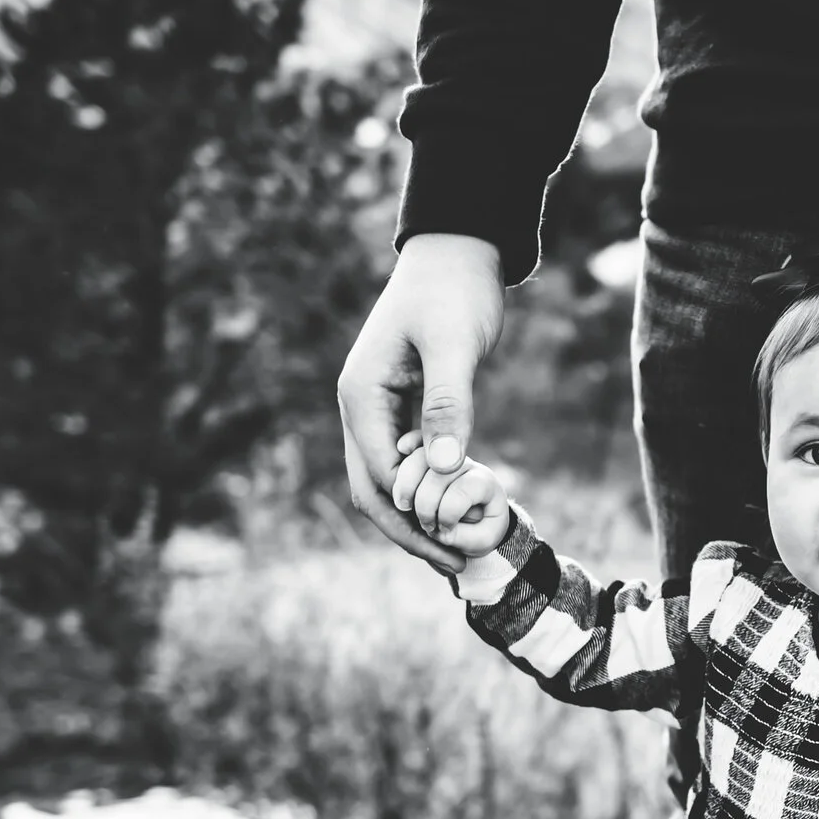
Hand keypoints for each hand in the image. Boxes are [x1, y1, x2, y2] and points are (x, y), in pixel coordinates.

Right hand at [338, 233, 505, 573]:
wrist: (456, 252)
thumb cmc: (454, 291)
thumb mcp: (455, 346)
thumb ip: (450, 404)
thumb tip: (444, 469)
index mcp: (360, 396)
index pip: (376, 476)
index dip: (412, 518)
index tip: (452, 550)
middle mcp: (359, 407)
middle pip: (372, 489)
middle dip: (409, 530)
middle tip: (455, 565)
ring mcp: (376, 408)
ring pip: (386, 480)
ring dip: (417, 515)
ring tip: (458, 550)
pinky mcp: (401, 406)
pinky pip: (405, 461)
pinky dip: (427, 489)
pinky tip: (459, 508)